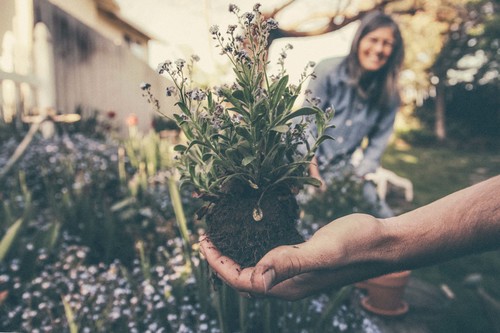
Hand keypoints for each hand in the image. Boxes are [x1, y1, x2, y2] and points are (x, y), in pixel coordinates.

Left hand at [199, 214, 384, 300]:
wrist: (384, 242)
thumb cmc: (358, 245)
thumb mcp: (324, 251)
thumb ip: (291, 263)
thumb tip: (257, 279)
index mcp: (288, 286)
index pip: (241, 281)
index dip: (218, 264)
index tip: (203, 240)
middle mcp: (289, 284)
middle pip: (244, 278)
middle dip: (221, 261)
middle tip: (207, 236)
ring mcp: (297, 273)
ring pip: (256, 269)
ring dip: (236, 255)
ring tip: (222, 235)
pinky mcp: (305, 260)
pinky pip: (271, 259)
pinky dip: (254, 248)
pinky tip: (252, 233)